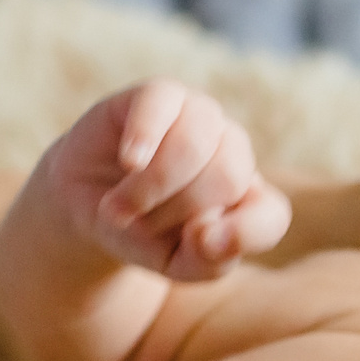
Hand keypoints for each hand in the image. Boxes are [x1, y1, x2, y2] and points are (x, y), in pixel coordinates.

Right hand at [40, 79, 292, 280]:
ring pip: (194, 143)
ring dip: (152, 187)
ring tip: (118, 208)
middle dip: (176, 210)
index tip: (200, 248)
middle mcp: (233, 150)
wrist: (88, 205)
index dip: (243, 233)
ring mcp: (200, 116)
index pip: (271, 214)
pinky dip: (144, 138)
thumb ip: (207, 261)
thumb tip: (212, 237)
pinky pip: (160, 105)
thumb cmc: (143, 235)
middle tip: (139, 225)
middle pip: (227, 176)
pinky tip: (129, 162)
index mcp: (248, 196)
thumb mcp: (176, 264)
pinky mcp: (159, 95)